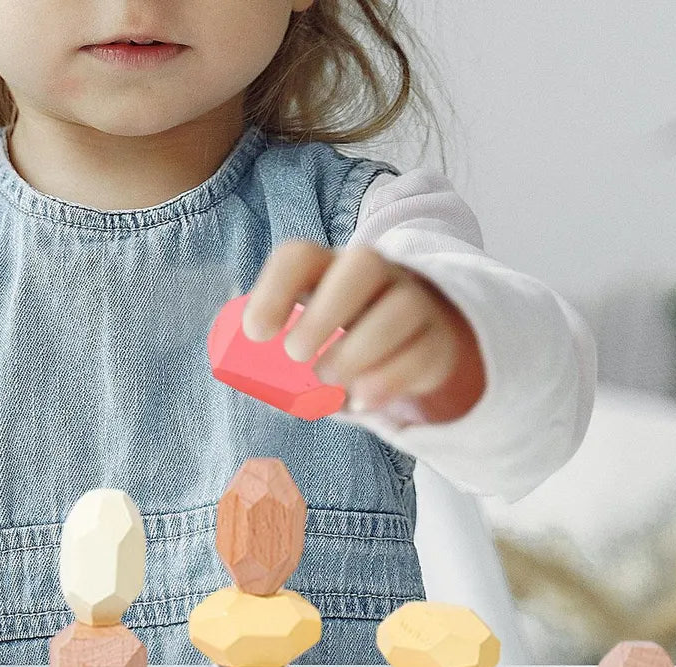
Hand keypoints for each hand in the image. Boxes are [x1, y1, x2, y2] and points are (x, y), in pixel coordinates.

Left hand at [243, 241, 485, 423]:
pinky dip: (387, 380)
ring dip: (358, 350)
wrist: (405, 354)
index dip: (275, 289)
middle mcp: (372, 276)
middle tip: (296, 356)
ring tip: (329, 380)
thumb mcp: (300, 344)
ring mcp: (410, 303)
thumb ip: (268, 356)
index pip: (300, 256)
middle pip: (363, 263)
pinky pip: (422, 352)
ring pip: (402, 307)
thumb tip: (239, 372)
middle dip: (324, 313)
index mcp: (325, 270)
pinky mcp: (435, 341)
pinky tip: (361, 400)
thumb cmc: (336, 346)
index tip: (257, 334)